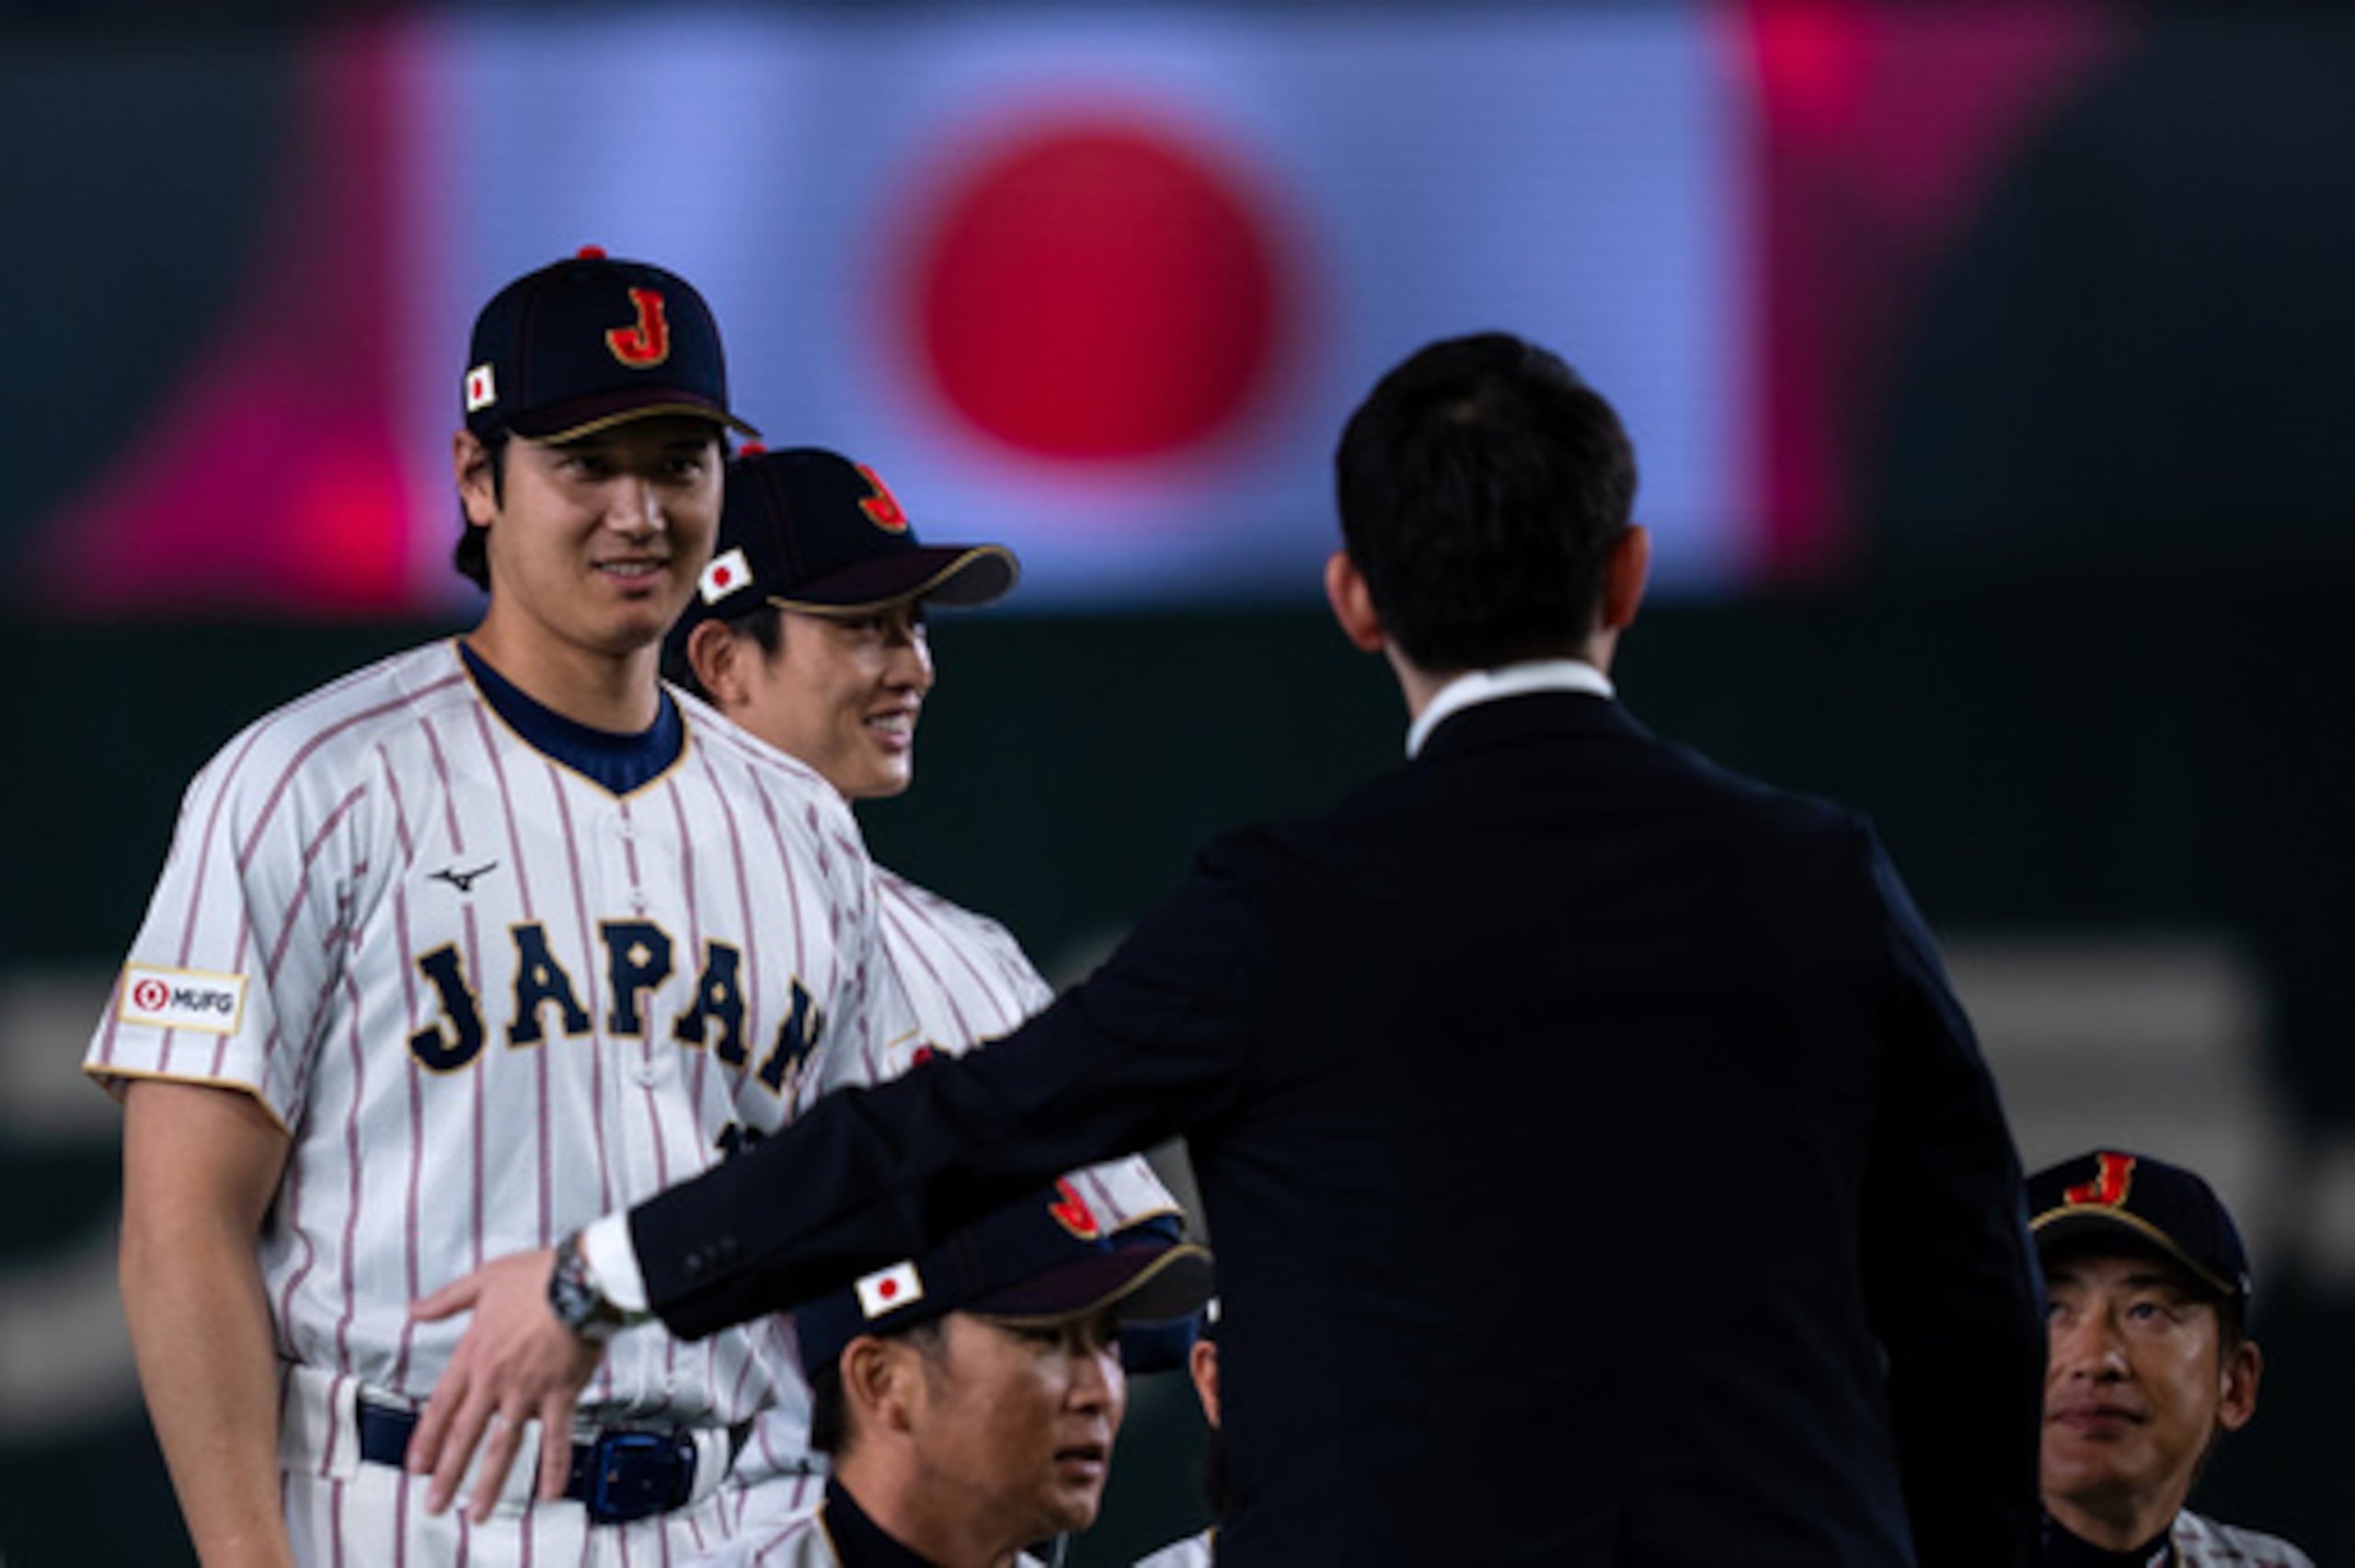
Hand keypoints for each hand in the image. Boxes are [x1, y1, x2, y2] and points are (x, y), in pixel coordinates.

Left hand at [405, 1248, 605, 1522]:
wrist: (583, 1280)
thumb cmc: (539, 1276)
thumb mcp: (483, 1280)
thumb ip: (447, 1300)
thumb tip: (416, 1309)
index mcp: (476, 1352)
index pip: (443, 1404)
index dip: (427, 1438)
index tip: (417, 1464)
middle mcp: (497, 1378)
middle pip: (466, 1435)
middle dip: (448, 1474)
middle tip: (435, 1503)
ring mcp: (528, 1390)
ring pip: (504, 1445)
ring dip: (489, 1482)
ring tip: (479, 1512)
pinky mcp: (561, 1393)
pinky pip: (556, 1437)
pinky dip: (554, 1466)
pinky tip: (551, 1491)